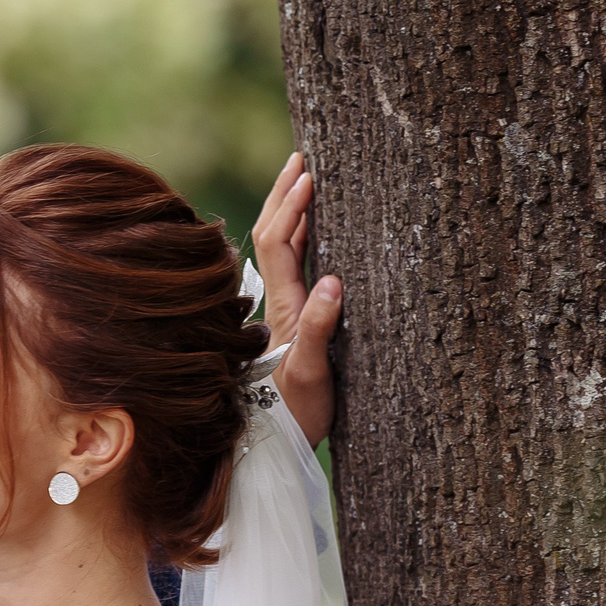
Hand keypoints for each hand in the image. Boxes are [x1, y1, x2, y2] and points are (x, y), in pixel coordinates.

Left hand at [249, 150, 345, 447]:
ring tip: (307, 182)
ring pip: (281, 250)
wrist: (279, 447)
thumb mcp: (313, 374)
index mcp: (281, 306)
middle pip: (271, 235)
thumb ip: (319, 329)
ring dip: (291, 212)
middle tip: (303, 157)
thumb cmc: (297, 414)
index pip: (277, 241)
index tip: (308, 170)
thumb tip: (334, 281)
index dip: (289, 204)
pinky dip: (302, 239)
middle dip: (285, 194)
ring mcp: (283, 312)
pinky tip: (314, 235)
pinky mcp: (292, 323)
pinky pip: (294, 268)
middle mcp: (277, 303)